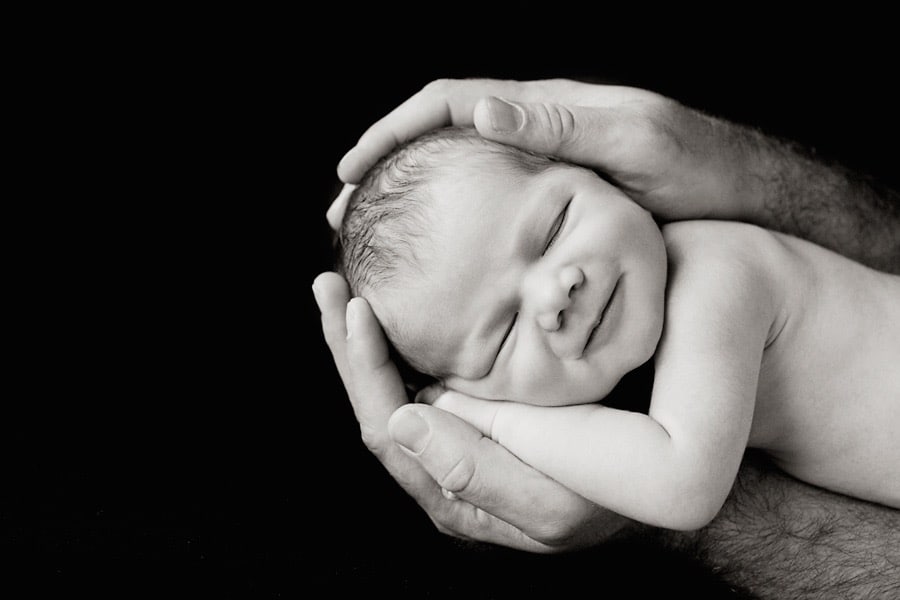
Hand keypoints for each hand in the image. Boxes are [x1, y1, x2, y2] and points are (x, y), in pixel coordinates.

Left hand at [313, 271, 629, 551]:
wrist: (659, 487)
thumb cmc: (616, 491)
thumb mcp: (553, 496)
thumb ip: (479, 468)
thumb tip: (401, 423)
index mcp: (454, 494)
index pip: (388, 427)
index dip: (365, 367)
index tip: (355, 306)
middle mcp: (446, 476)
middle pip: (380, 408)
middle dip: (349, 348)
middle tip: (328, 285)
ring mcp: (458, 453)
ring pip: (396, 395)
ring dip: (366, 346)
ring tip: (342, 293)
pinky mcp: (475, 429)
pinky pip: (422, 388)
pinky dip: (399, 350)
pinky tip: (390, 318)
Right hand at [332, 78, 761, 225]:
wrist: (744, 201)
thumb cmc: (699, 169)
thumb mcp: (632, 140)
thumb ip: (560, 126)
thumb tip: (478, 114)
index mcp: (544, 110)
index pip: (446, 104)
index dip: (392, 132)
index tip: (350, 168)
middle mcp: (535, 136)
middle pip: (439, 143)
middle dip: (385, 173)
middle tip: (342, 214)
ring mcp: (544, 174)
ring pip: (458, 182)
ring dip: (410, 206)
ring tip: (372, 244)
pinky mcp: (558, 211)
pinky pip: (490, 215)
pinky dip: (452, 233)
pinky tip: (438, 267)